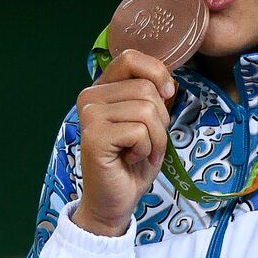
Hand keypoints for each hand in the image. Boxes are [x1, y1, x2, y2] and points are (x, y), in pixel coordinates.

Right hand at [72, 49, 174, 236]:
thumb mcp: (149, 121)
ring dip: (156, 139)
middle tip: (146, 141)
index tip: (165, 96)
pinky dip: (146, 150)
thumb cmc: (133, 160)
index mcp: (102, 88)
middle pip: (146, 88)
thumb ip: (152, 95)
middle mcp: (89, 96)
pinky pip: (139, 132)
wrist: (115, 199)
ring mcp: (89, 115)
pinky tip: (131, 159)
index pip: (131, 58)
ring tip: (140, 152)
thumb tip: (168, 82)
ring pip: (147, 110)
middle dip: (160, 120)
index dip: (157, 73)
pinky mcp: (94, 136)